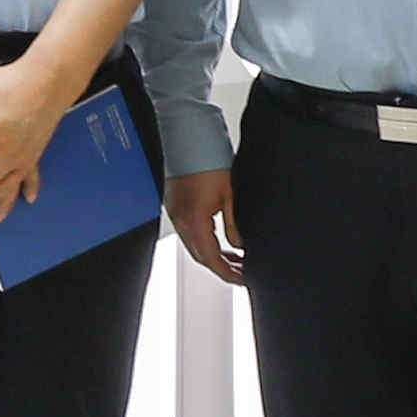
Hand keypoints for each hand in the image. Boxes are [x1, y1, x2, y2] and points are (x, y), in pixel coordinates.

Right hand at [162, 168, 243, 285]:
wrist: (189, 138)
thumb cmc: (208, 160)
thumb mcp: (230, 195)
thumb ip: (233, 224)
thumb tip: (239, 244)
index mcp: (194, 220)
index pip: (211, 257)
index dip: (228, 272)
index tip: (241, 278)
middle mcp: (181, 219)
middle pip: (200, 255)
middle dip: (221, 267)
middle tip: (241, 272)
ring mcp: (175, 213)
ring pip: (194, 245)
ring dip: (213, 255)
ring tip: (233, 259)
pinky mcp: (175, 205)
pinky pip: (189, 232)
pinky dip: (205, 241)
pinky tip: (218, 240)